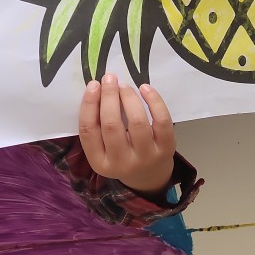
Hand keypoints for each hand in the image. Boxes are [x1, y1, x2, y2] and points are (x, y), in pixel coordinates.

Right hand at [78, 73, 175, 196]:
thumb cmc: (120, 154)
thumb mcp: (103, 148)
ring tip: (125, 85)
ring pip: (137, 122)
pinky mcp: (166, 149)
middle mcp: (121, 163)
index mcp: (99, 162)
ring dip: (129, 97)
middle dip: (109, 96)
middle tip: (109, 78)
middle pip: (111, 125)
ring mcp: (146, 157)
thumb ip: (97, 124)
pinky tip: (145, 89)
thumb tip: (98, 88)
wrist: (149, 176)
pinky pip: (161, 121)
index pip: (88, 131)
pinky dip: (154, 101)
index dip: (89, 104)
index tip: (93, 84)